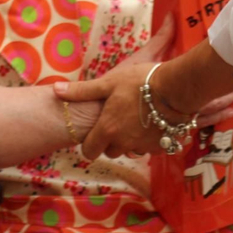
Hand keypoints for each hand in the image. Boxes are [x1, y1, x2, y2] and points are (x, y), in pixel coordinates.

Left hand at [56, 19, 175, 159]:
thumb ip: (82, 91)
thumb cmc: (139, 82)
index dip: (90, 142)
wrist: (176, 88)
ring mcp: (143, 146)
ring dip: (130, 140)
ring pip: (130, 149)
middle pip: (110, 151)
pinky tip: (153, 122)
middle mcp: (124, 143)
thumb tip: (55, 91)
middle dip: (111, 140)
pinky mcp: (161, 146)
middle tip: (118, 119)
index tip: (96, 130)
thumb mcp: (108, 83)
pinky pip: (149, 148)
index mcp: (108, 130)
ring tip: (137, 119)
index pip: (89, 151)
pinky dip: (148, 139)